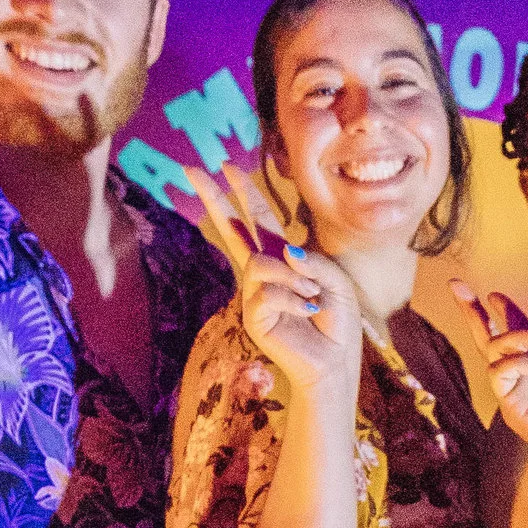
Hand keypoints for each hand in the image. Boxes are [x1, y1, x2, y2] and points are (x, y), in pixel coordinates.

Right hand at [186, 170, 360, 401]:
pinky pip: (267, 293)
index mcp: (281, 258)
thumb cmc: (336, 321)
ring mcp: (253, 294)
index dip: (244, 192)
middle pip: (231, 229)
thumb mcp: (335, 280)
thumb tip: (284, 250)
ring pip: (260, 263)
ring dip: (293, 276)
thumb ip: (312, 260)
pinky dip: (293, 299)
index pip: (257, 220)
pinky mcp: (253, 316)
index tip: (226, 167)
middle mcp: (262, 273)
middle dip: (212, 198)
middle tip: (190, 169)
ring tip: (313, 296)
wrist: (334, 361)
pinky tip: (307, 313)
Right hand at [450, 287, 527, 504]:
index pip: (517, 334)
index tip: (494, 295)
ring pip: (497, 350)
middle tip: (456, 284)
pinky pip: (500, 373)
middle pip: (488, 340)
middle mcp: (525, 377)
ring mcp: (516, 391)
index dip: (505, 312)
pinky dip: (519, 361)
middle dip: (471, 312)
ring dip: (520, 336)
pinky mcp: (512, 406)